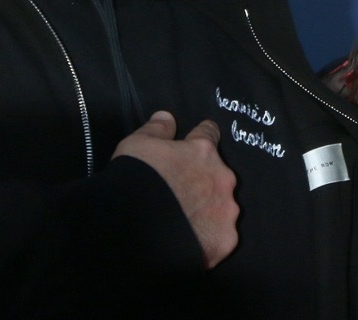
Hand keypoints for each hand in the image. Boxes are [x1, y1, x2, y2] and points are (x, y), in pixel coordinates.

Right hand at [115, 111, 239, 268]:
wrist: (131, 229)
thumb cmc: (135, 180)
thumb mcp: (137, 144)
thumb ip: (156, 129)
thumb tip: (167, 117)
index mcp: (203, 152)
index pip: (209, 134)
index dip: (202, 137)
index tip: (198, 141)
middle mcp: (222, 178)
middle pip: (218, 175)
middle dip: (204, 181)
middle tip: (182, 194)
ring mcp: (226, 211)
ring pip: (223, 207)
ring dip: (209, 210)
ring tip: (186, 222)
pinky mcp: (224, 240)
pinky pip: (220, 236)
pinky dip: (208, 238)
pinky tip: (190, 242)